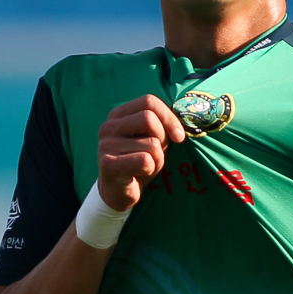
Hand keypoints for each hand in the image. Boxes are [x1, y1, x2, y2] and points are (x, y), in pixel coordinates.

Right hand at [97, 95, 184, 210]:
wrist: (118, 193)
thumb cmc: (139, 162)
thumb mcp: (152, 138)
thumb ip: (162, 124)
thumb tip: (186, 114)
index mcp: (118, 115)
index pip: (148, 101)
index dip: (169, 117)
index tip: (179, 136)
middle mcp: (108, 127)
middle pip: (148, 118)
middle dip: (163, 138)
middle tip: (158, 153)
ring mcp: (106, 145)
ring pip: (151, 143)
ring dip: (158, 158)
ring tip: (146, 166)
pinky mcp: (108, 164)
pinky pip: (146, 161)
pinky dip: (151, 169)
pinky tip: (140, 174)